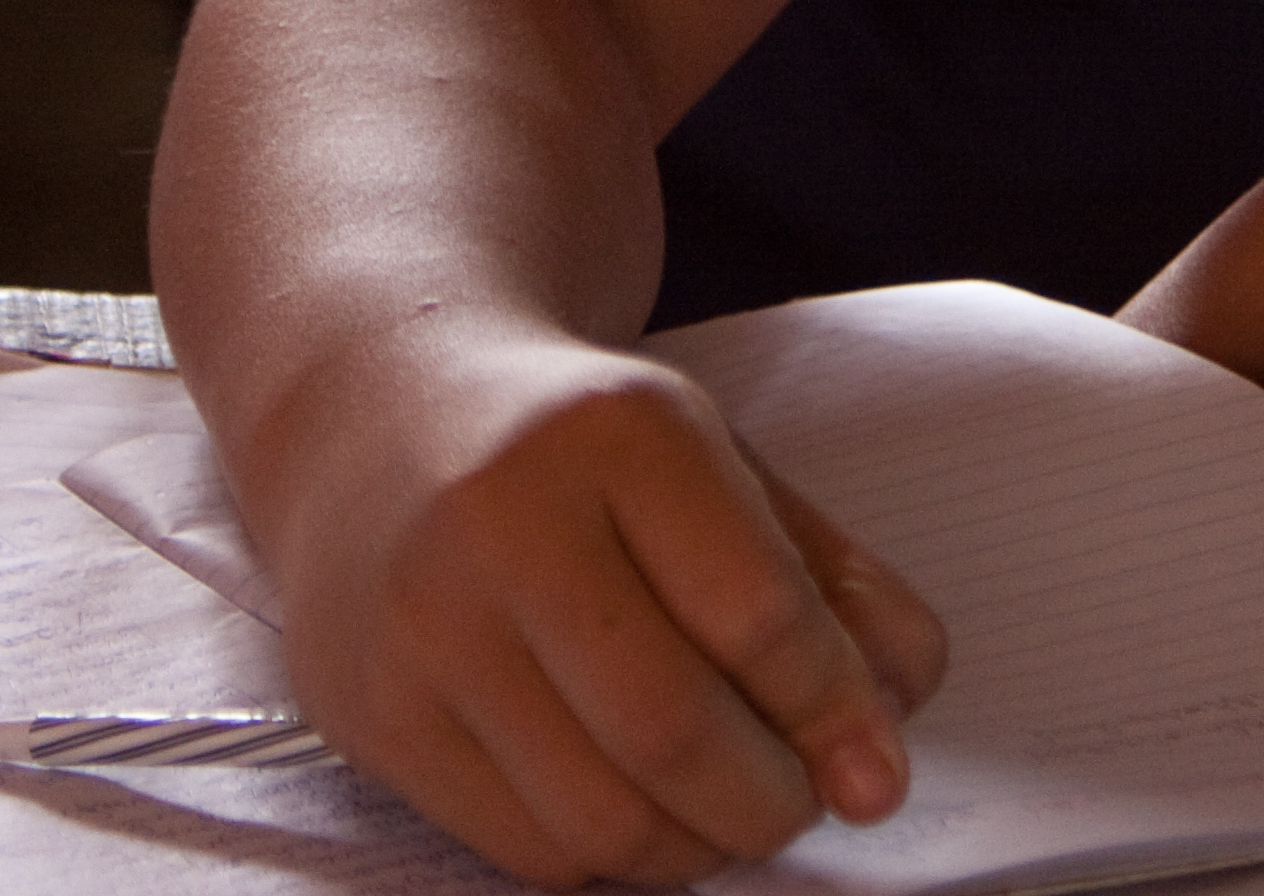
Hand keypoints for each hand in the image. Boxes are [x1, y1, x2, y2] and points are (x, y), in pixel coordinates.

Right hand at [254, 319, 949, 888]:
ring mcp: (423, 631)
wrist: (377, 412)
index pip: (759, 616)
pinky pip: (525, 847)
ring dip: (697, 847)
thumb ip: (829, 583)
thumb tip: (888, 732)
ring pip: (598, 815)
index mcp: (619, 436)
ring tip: (724, 808)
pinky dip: (611, 858)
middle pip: (674, 732)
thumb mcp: (719, 465)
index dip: (837, 714)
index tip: (877, 767)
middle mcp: (503, 526)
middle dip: (772, 802)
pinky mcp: (376, 717)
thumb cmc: (579, 450)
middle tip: (805, 802)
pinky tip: (636, 806)